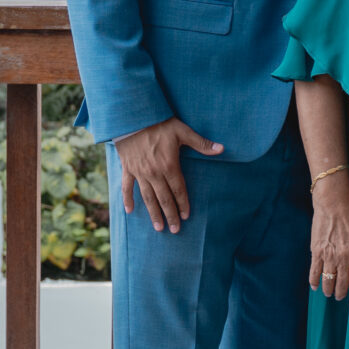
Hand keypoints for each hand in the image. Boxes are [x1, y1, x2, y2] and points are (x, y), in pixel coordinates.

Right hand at [115, 116, 223, 231]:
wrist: (132, 118)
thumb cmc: (159, 124)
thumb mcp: (183, 132)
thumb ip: (201, 143)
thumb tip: (221, 149)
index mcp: (169, 166)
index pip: (178, 190)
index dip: (183, 204)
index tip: (186, 216)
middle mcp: (154, 173)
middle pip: (164, 198)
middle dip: (170, 215)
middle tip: (175, 230)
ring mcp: (140, 173)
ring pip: (147, 198)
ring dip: (153, 213)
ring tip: (158, 227)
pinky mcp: (128, 169)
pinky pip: (127, 188)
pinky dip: (127, 199)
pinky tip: (130, 211)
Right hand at [309, 178, 348, 303]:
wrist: (333, 205)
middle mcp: (344, 258)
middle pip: (342, 284)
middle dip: (341, 293)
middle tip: (340, 297)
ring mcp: (329, 256)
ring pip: (328, 281)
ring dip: (328, 290)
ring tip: (329, 294)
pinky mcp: (316, 252)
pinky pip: (314, 272)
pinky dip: (314, 281)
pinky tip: (315, 287)